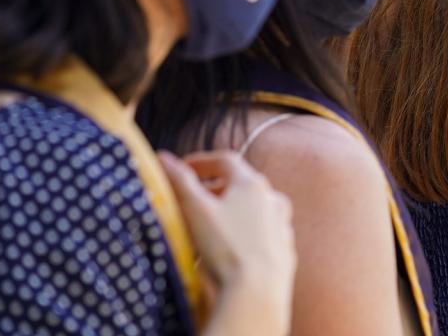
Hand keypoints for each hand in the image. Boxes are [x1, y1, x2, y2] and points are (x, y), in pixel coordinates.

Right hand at [160, 151, 295, 332]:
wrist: (258, 290)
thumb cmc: (226, 247)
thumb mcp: (196, 211)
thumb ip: (180, 181)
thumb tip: (163, 157)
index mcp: (252, 184)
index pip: (225, 161)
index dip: (201, 162)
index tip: (182, 169)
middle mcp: (273, 199)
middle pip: (241, 184)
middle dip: (214, 188)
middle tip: (192, 198)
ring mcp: (282, 224)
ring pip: (253, 209)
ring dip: (231, 210)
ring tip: (209, 224)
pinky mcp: (284, 248)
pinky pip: (261, 232)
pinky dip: (244, 231)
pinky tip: (230, 246)